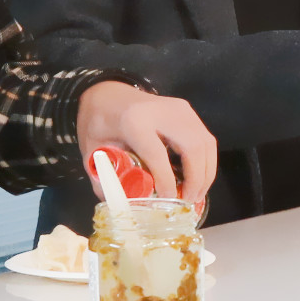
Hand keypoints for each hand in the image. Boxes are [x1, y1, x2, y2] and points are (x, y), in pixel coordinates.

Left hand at [77, 80, 218, 205]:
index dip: (166, 180)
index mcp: (134, 121)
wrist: (107, 93)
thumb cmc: (99, 122)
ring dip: (206, 172)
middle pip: (192, 147)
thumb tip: (119, 207)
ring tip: (196, 194)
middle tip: (189, 201)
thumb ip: (102, 178)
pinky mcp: (188, 111)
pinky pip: (205, 139)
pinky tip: (197, 178)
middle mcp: (162, 111)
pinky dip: (206, 161)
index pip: (157, 153)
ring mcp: (179, 109)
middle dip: (196, 179)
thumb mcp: (92, 149)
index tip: (169, 200)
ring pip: (205, 143)